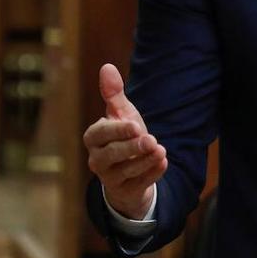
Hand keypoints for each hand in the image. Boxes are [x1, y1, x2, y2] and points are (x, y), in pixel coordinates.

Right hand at [82, 63, 167, 219]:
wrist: (130, 167)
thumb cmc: (123, 135)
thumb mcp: (120, 114)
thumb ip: (114, 94)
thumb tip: (107, 67)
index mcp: (93, 138)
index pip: (101, 134)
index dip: (118, 130)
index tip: (136, 126)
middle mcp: (96, 159)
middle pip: (112, 155)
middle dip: (132, 148)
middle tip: (151, 140)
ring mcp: (109, 178)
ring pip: (126, 171)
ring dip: (145, 161)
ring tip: (161, 150)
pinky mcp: (124, 191)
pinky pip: (138, 184)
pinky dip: (151, 174)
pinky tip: (163, 163)